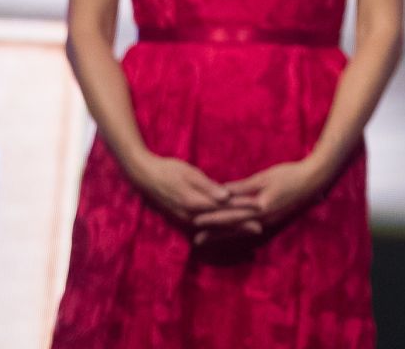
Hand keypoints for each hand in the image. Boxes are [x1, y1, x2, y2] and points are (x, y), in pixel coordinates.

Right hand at [130, 154, 254, 229]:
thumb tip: (226, 197)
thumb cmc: (168, 170)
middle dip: (241, 225)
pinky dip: (217, 232)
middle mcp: (191, 217)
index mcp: (195, 204)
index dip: (243, 208)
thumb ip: (208, 187)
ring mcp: (186, 221)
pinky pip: (203, 230)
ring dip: (231, 231)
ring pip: (213, 229)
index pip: (225, 207)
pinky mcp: (182, 220)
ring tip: (247, 231)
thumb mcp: (189, 173)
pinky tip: (226, 233)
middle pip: (221, 223)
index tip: (260, 208)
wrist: (144, 178)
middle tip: (260, 227)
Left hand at [192, 160, 324, 244]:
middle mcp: (262, 223)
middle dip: (214, 235)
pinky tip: (232, 242)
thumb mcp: (264, 178)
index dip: (212, 219)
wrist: (314, 182)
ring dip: (224, 239)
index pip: (230, 216)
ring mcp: (269, 227)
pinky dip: (239, 239)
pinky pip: (252, 236)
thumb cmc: (289, 175)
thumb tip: (221, 192)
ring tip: (209, 243)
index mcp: (259, 209)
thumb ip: (243, 188)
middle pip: (233, 231)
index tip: (195, 222)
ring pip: (241, 236)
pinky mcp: (274, 227)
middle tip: (196, 241)